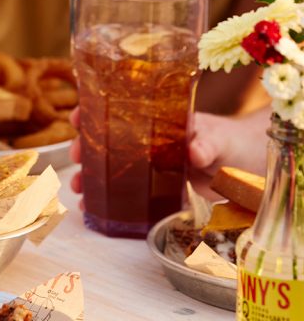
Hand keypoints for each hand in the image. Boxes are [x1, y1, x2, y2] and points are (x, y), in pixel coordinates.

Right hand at [68, 106, 269, 200]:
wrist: (246, 165)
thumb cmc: (232, 141)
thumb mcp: (220, 138)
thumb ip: (207, 143)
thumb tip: (193, 150)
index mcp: (157, 121)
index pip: (119, 111)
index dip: (95, 112)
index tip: (77, 116)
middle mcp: (147, 143)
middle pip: (106, 142)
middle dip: (84, 148)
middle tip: (74, 155)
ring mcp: (149, 168)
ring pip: (111, 170)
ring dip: (90, 178)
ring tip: (79, 188)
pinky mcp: (155, 192)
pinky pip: (126, 197)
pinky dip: (107, 203)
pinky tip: (92, 209)